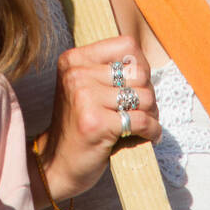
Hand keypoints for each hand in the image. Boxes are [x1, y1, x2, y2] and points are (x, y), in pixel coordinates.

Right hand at [38, 35, 160, 200]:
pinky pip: (141, 121)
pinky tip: (149, 136)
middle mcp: (76, 74)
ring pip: (144, 97)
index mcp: (74, 60)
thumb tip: (147, 65)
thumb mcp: (86, 87)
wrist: (57, 163)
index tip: (138, 84)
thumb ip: (110, 71)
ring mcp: (84, 98)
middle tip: (143, 109)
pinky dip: (152, 130)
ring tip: (143, 123)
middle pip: (140, 72)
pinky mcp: (96, 123)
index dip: (141, 64)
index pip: (126, 45)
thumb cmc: (79, 125)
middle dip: (149, 93)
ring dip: (152, 114)